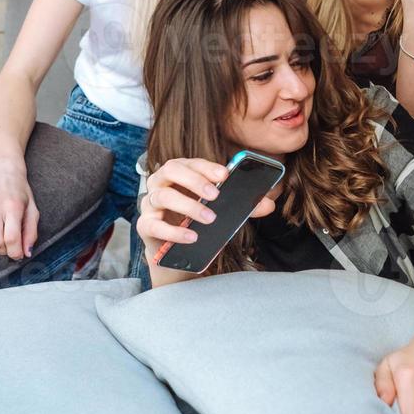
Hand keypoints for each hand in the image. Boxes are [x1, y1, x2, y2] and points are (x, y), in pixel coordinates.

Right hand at [0, 161, 38, 260]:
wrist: (2, 172)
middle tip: (6, 244)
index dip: (14, 252)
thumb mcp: (32, 210)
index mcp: (13, 206)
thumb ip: (31, 232)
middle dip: (1, 249)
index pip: (11, 238)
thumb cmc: (19, 194)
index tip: (17, 255)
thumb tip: (26, 253)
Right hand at [136, 157, 278, 267]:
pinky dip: (173, 231)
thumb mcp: (221, 212)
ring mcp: (151, 204)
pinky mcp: (145, 226)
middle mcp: (161, 183)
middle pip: (170, 170)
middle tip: (215, 195)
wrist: (176, 252)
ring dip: (188, 206)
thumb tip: (268, 204)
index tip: (224, 175)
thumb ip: (243, 207)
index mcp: (180, 173)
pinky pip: (153, 225)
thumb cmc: (197, 222)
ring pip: (162, 196)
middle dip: (194, 180)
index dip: (206, 167)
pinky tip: (191, 236)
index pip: (190, 162)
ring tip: (209, 218)